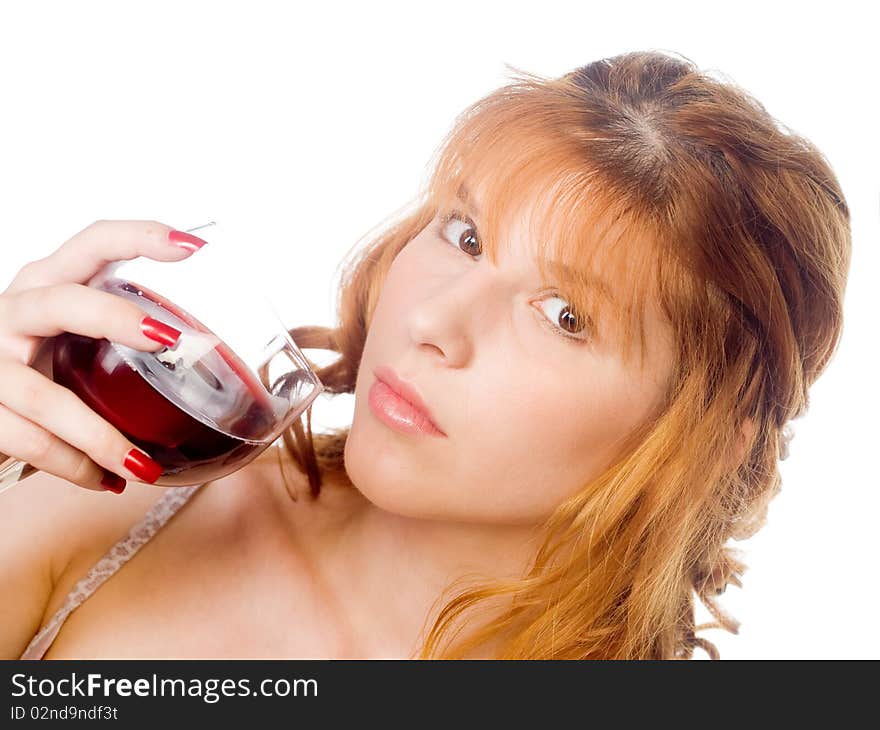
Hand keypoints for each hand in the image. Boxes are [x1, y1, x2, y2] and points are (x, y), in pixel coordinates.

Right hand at [0, 221, 206, 491]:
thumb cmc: (36, 369)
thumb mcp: (72, 338)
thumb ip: (119, 337)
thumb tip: (204, 359)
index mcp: (46, 285)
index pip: (92, 242)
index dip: (141, 237)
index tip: (195, 247)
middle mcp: (14, 311)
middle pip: (63, 302)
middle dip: (117, 319)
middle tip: (171, 340)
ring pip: (48, 398)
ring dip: (102, 438)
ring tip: (144, 467)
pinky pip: (30, 442)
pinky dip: (75, 467)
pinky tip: (105, 481)